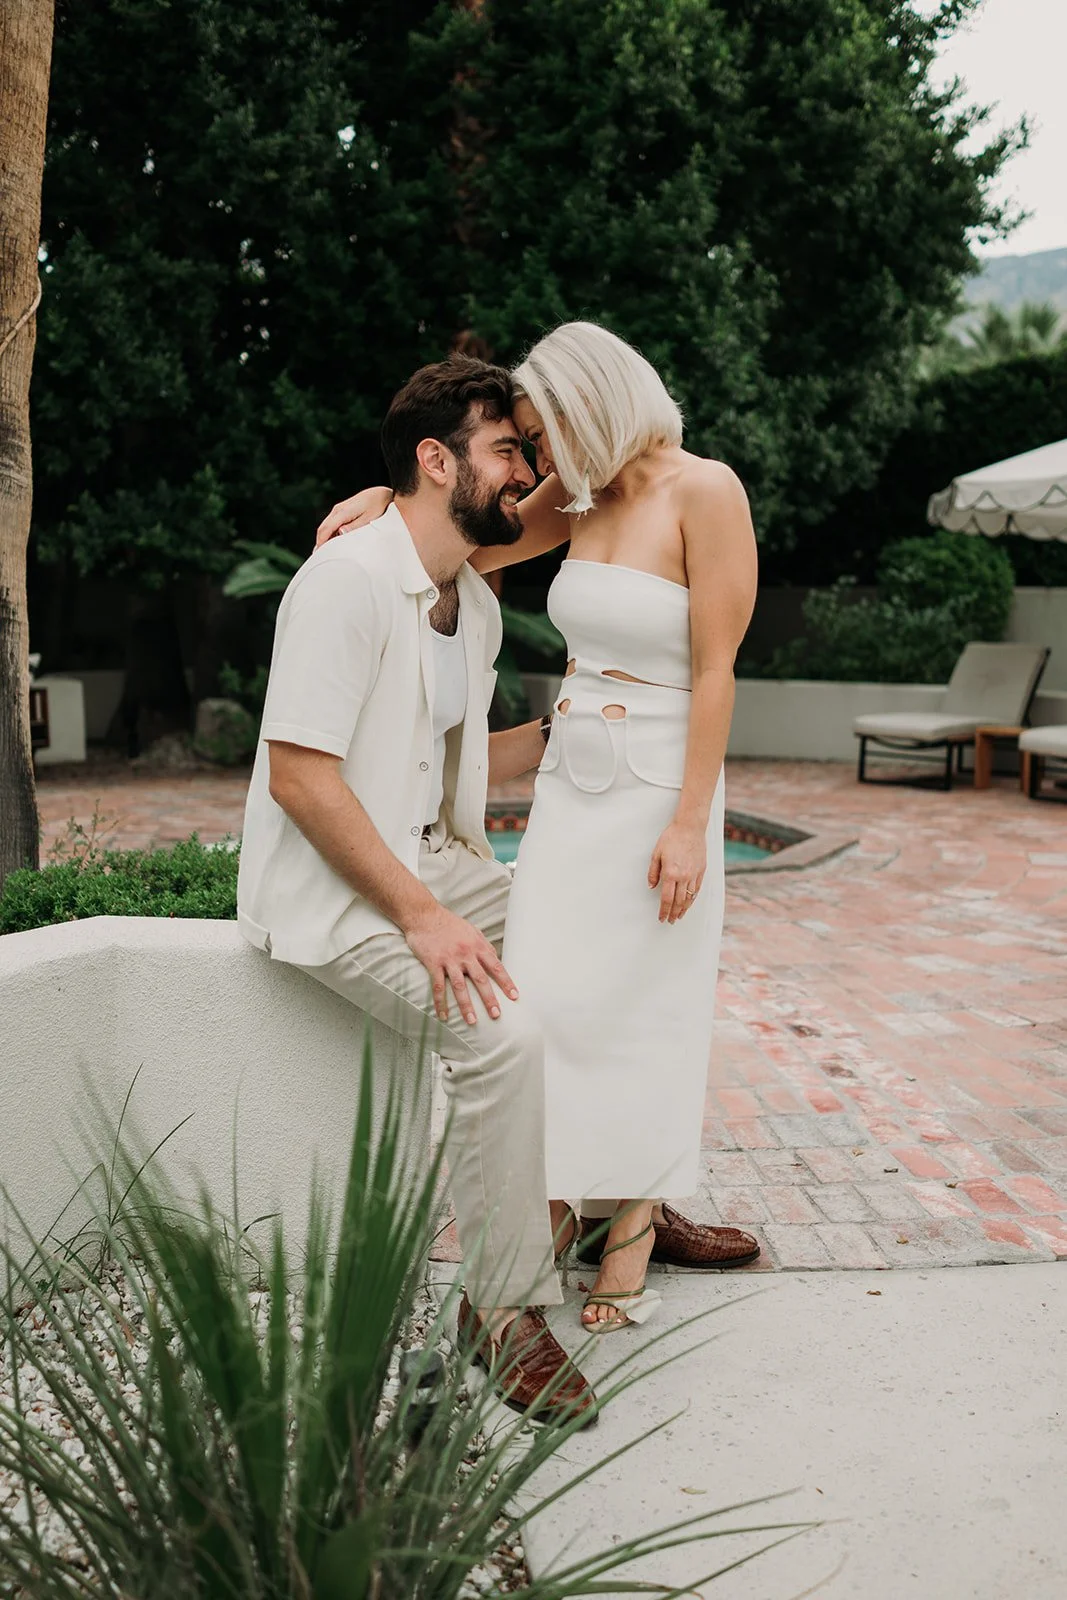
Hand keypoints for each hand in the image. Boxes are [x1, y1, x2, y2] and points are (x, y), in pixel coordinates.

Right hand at [315, 486, 393, 547]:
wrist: (381, 494)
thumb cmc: (377, 506)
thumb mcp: (369, 519)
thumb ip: (354, 527)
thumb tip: (340, 533)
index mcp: (343, 512)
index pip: (326, 529)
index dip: (321, 542)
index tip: (319, 554)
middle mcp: (338, 509)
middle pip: (323, 528)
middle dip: (319, 542)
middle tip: (318, 557)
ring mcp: (339, 509)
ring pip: (326, 526)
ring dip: (323, 538)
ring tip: (323, 553)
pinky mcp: (342, 511)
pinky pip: (331, 523)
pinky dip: (329, 533)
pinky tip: (331, 542)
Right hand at [405, 904, 518, 1026]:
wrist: (425, 915)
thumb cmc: (450, 923)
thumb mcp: (472, 931)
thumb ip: (484, 946)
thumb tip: (495, 960)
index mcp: (477, 946)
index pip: (496, 967)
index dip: (506, 982)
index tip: (514, 996)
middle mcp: (465, 953)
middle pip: (480, 979)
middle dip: (489, 999)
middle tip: (496, 1014)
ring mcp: (449, 959)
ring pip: (459, 986)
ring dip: (466, 1005)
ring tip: (472, 1021)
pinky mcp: (433, 962)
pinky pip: (437, 986)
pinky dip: (440, 1002)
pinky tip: (443, 1015)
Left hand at [648, 821, 706, 923]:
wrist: (690, 827)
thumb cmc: (671, 838)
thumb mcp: (656, 854)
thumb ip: (653, 873)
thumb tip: (652, 887)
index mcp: (670, 873)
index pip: (666, 898)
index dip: (663, 910)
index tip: (661, 917)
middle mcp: (683, 877)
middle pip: (678, 902)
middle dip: (673, 913)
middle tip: (670, 921)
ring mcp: (694, 874)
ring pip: (689, 898)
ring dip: (684, 909)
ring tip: (679, 916)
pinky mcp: (701, 871)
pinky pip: (697, 889)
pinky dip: (692, 899)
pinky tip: (689, 903)